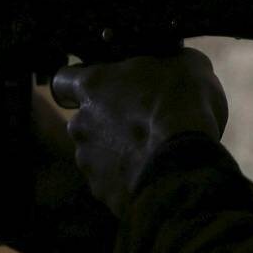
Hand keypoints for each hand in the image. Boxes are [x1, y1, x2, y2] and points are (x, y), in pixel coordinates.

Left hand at [52, 47, 228, 217]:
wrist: (186, 163)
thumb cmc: (183, 105)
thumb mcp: (187, 63)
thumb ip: (166, 61)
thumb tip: (173, 63)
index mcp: (93, 85)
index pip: (64, 79)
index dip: (84, 81)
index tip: (102, 84)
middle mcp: (81, 123)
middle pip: (87, 119)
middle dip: (110, 119)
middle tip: (144, 118)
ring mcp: (89, 160)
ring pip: (100, 151)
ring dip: (121, 149)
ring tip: (156, 149)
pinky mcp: (103, 191)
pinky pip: (114, 180)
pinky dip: (131, 176)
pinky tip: (157, 171)